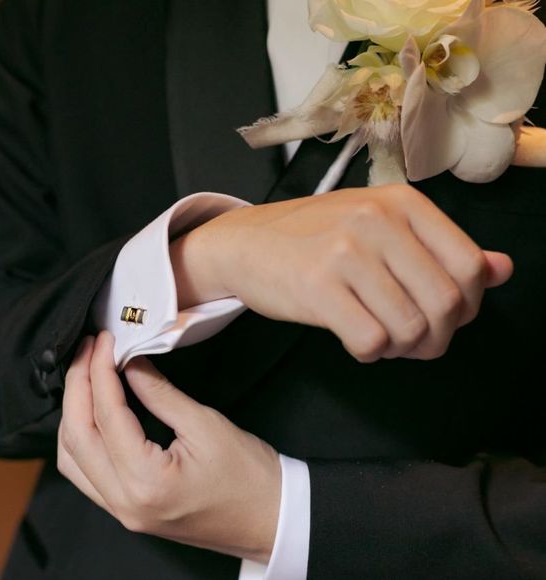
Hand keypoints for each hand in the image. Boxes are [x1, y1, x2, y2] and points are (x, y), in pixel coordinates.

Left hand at [57, 332, 280, 562]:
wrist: (268, 517)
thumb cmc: (248, 476)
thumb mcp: (206, 425)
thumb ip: (161, 394)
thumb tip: (131, 364)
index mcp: (147, 482)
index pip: (107, 416)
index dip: (101, 372)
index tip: (105, 342)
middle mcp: (125, 503)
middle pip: (78, 436)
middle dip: (78, 386)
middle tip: (89, 350)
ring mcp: (122, 511)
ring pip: (72, 458)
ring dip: (74, 412)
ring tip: (86, 375)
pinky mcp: (127, 510)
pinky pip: (86, 474)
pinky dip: (82, 437)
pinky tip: (92, 412)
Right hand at [171, 184, 512, 362]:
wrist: (246, 243)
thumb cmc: (316, 237)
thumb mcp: (381, 228)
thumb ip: (443, 248)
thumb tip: (503, 269)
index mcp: (403, 204)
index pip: (470, 268)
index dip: (467, 306)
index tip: (442, 316)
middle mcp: (378, 222)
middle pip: (447, 305)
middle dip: (436, 337)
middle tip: (412, 339)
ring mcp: (345, 253)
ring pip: (411, 329)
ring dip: (402, 348)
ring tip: (381, 337)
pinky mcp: (316, 288)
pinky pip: (371, 341)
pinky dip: (370, 352)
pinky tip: (355, 339)